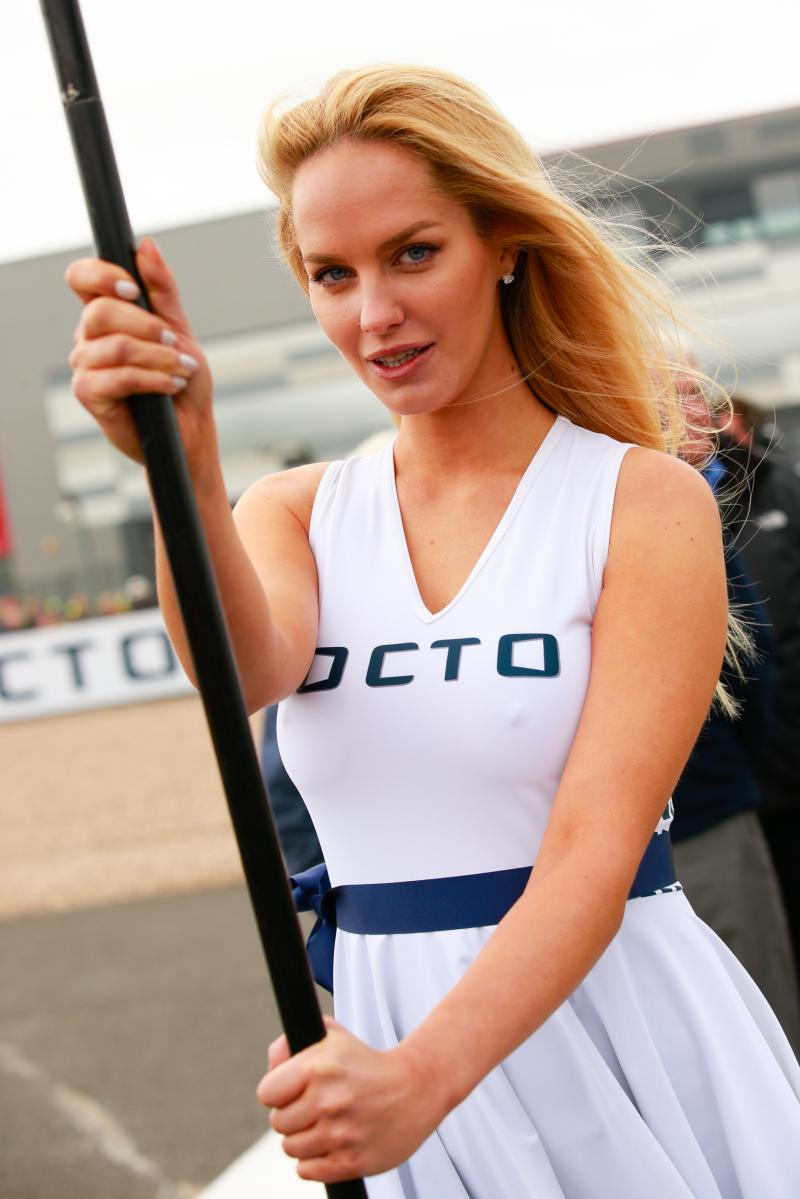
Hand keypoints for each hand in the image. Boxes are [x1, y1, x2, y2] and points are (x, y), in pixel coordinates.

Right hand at [65, 238, 215, 473]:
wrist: (189, 427)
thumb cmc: (182, 378)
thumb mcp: (177, 327)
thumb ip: (161, 289)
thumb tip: (145, 245)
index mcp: (105, 314)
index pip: (81, 277)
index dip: (102, 275)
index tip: (134, 289)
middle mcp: (87, 336)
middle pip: (100, 311)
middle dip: (146, 325)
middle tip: (173, 341)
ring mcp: (84, 365)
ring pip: (116, 347)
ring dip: (158, 357)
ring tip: (182, 369)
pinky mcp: (89, 394)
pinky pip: (119, 377)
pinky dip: (153, 379)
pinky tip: (172, 385)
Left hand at [257, 1016, 445, 1183]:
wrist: (417, 1087)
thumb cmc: (368, 1063)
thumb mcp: (331, 1038)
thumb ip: (290, 1046)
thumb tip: (270, 1067)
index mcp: (318, 1067)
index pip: (266, 1093)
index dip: (278, 1092)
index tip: (293, 1090)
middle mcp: (328, 1101)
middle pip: (278, 1123)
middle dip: (293, 1115)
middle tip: (315, 1107)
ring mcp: (340, 1134)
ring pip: (290, 1148)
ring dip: (304, 1138)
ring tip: (327, 1124)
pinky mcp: (351, 1162)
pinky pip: (307, 1171)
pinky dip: (315, 1161)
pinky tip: (332, 1144)